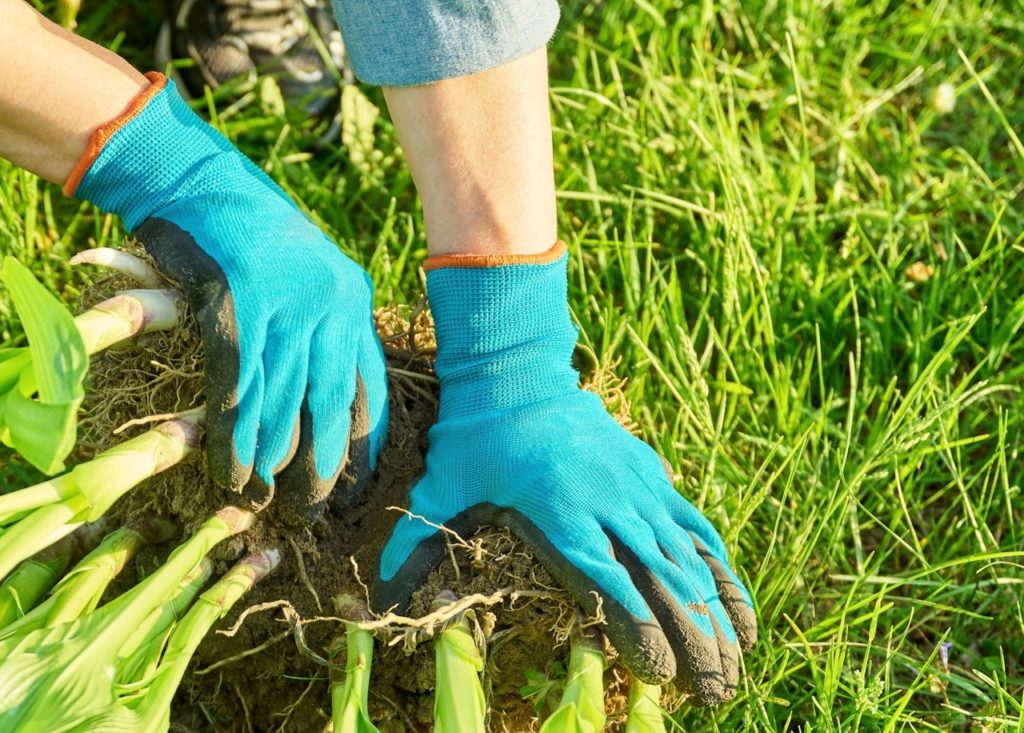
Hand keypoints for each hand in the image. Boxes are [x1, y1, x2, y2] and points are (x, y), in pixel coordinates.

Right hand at [68, 73, 387, 515]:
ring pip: (281, 404)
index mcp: (352, 300)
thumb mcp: (307, 272)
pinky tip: (229, 471)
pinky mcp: (234, 306)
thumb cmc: (252, 231)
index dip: (364, 440)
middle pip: (329, 405)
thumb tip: (323, 392)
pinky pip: (238, 389)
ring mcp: (282, 306)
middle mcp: (326, 306)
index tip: (359, 482)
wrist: (195, 181)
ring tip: (264, 503)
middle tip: (312, 512)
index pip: (369, 385)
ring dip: (271, 462)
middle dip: (323, 466)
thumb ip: (323, 323)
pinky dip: (233, 436)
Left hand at [375, 244, 754, 704]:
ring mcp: (632, 483)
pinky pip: (688, 514)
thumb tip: (377, 587)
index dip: (633, 621)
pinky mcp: (646, 468)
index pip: (604, 576)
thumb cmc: (479, 433)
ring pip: (681, 546)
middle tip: (710, 677)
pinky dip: (711, 550)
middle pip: (656, 569)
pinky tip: (727, 581)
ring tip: (734, 643)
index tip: (654, 664)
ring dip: (709, 596)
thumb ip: (416, 535)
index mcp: (561, 511)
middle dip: (687, 626)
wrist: (518, 370)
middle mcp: (606, 500)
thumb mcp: (444, 483)